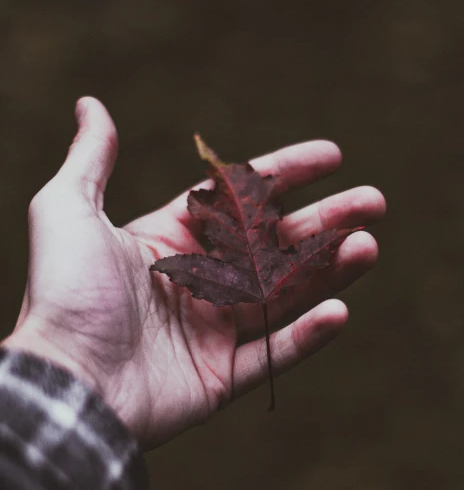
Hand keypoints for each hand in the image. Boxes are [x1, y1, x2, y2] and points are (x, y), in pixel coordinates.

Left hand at [3, 98, 384, 448]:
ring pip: (285, 294)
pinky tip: (340, 312)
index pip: (241, 198)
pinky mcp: (219, 379)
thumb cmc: (65, 295)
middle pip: (275, 243)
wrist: (63, 385)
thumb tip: (92, 104)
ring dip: (330, 270)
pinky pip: (273, 355)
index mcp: (171, 240)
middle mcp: (197, 281)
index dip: (286, 173)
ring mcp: (211, 331)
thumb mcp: (67, 210)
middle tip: (375, 202)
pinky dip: (307, 336)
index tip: (332, 156)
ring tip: (369, 245)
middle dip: (326, 220)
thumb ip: (91, 160)